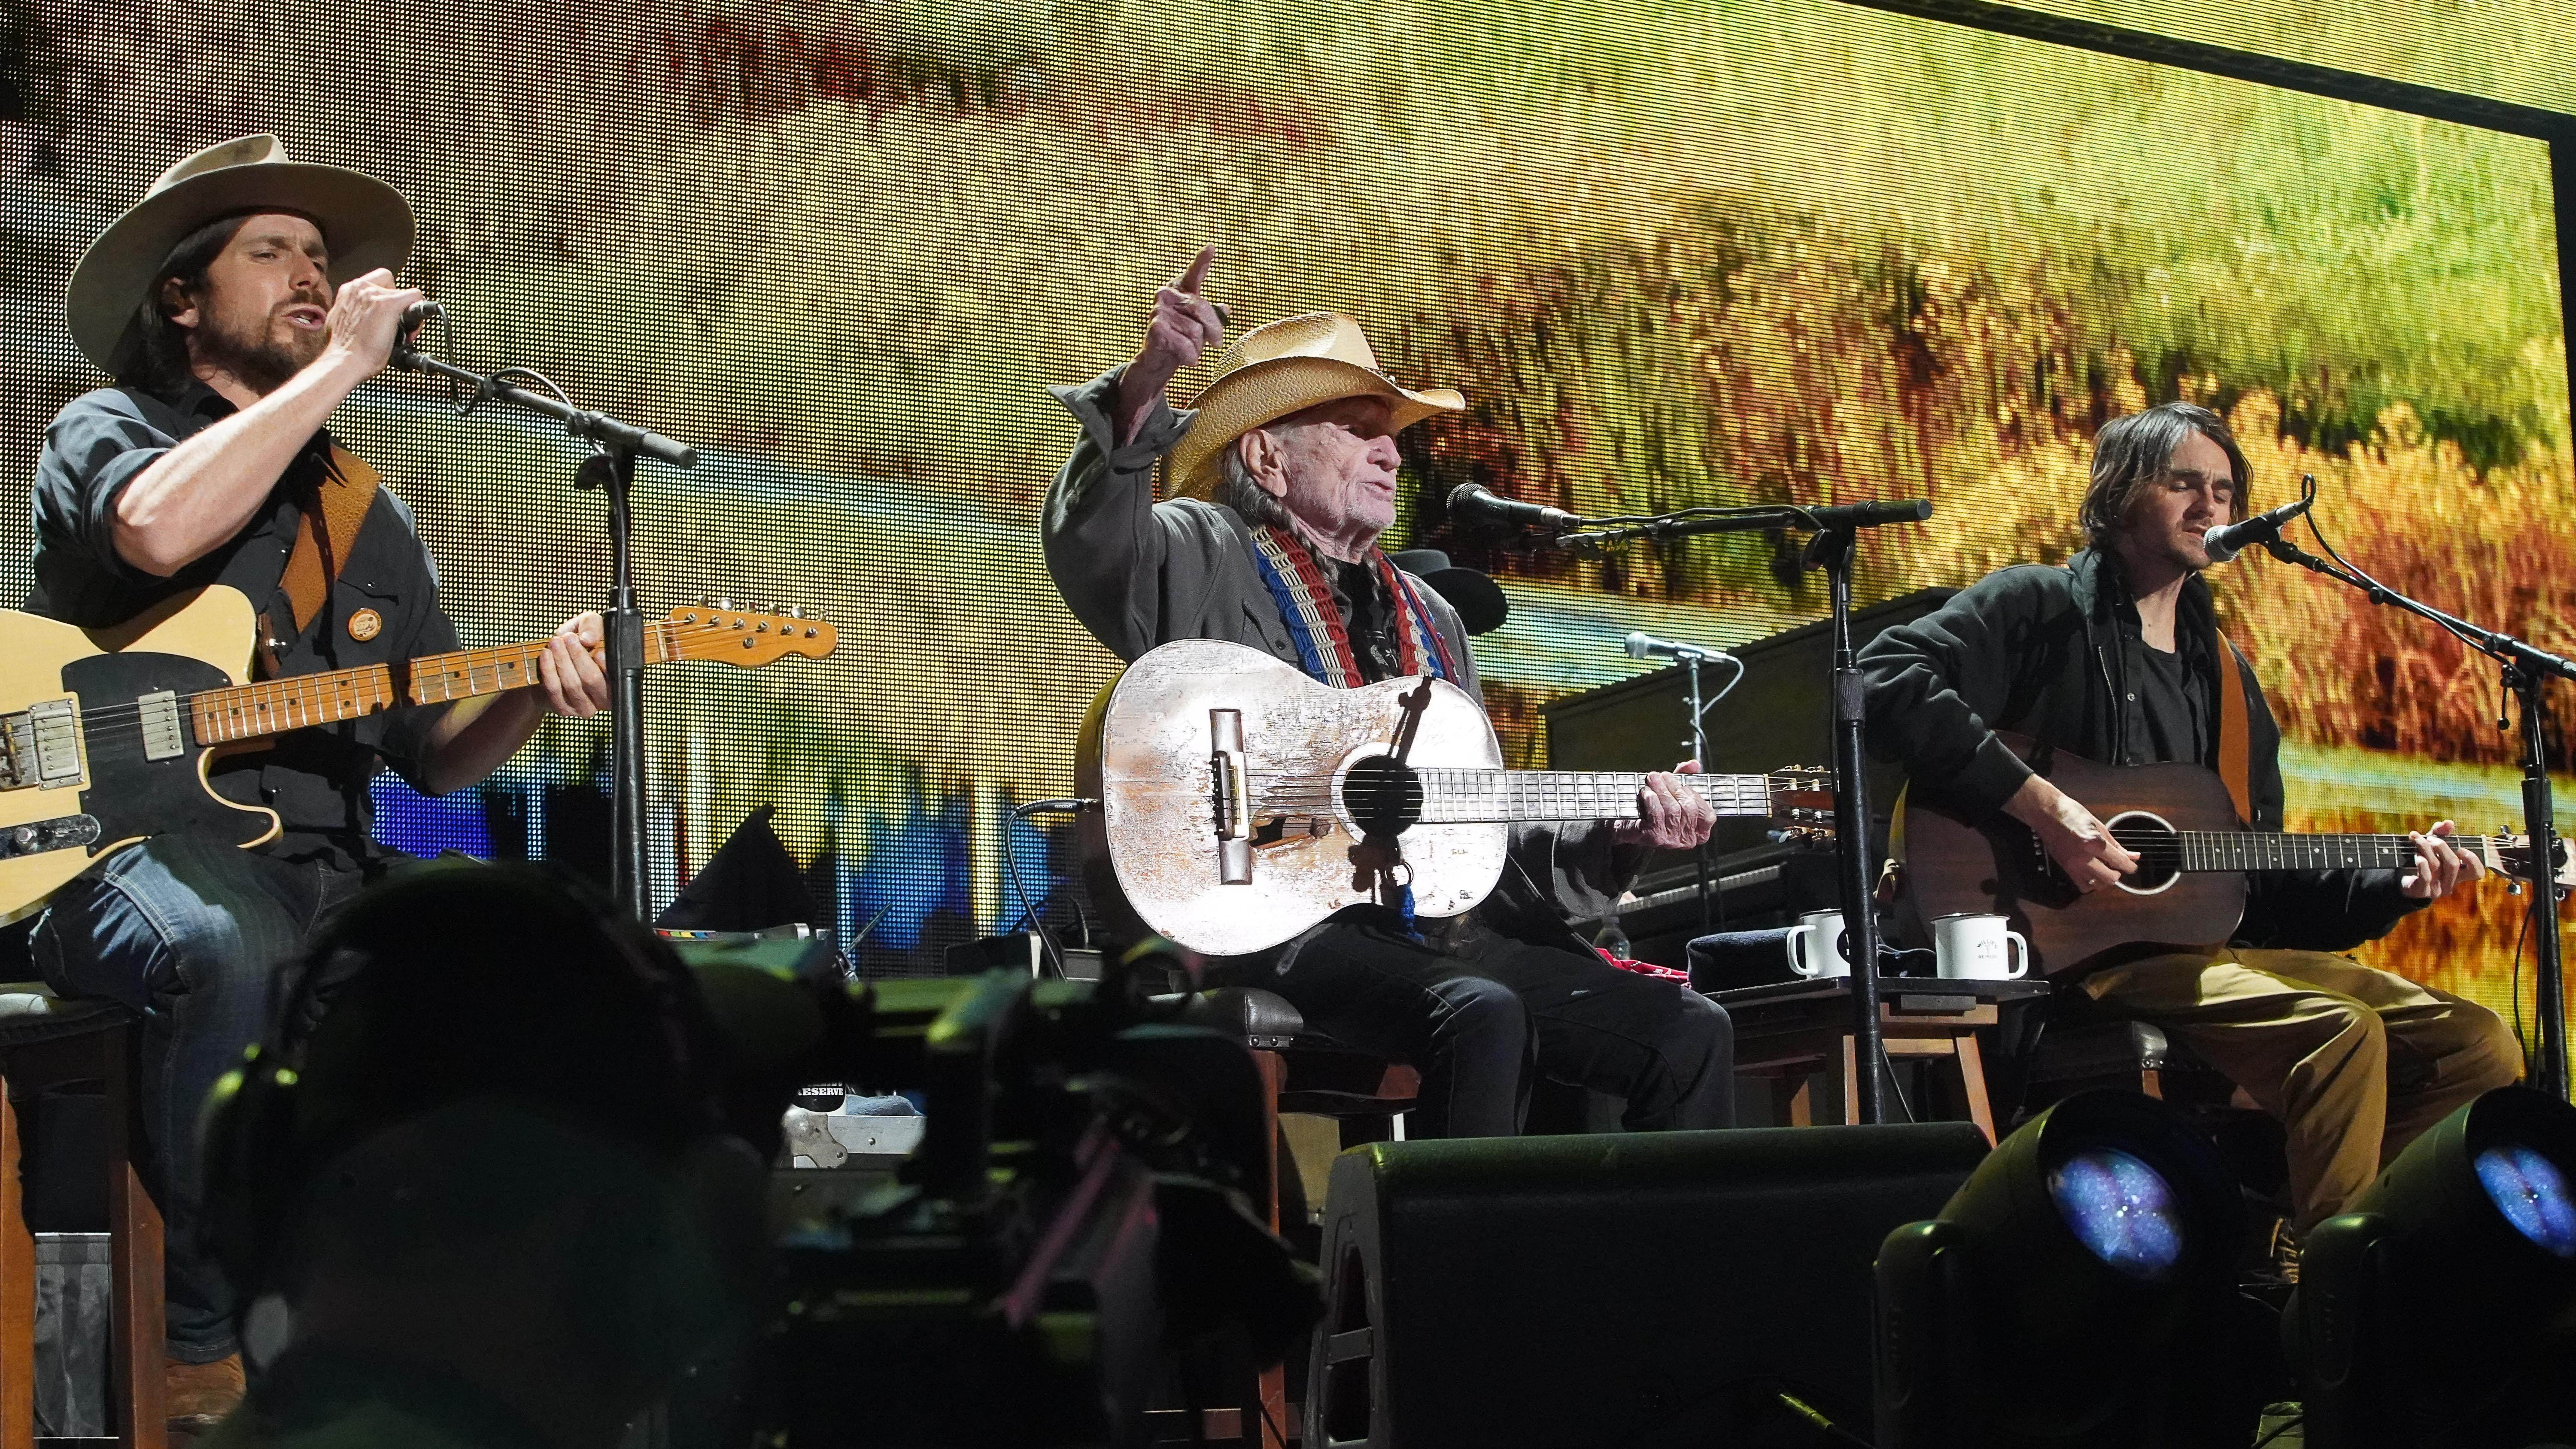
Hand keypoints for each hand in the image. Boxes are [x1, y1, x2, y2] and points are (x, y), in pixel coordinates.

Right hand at [320, 268, 422, 377]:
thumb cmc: (344, 350)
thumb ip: (353, 312)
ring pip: (404, 292)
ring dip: (407, 311)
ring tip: (403, 332)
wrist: (345, 361)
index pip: (375, 282)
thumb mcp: (341, 321)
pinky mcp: (389, 304)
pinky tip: (413, 329)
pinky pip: (416, 297)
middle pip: (390, 283)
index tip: (385, 315)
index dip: (385, 296)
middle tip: (396, 321)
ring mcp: (375, 295)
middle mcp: (360, 288)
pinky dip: (420, 313)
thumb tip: (363, 316)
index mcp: (348, 291)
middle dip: (396, 300)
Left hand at [536, 612, 611, 717]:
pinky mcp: (565, 710)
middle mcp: (606, 699)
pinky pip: (555, 690)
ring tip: (555, 643)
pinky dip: (549, 670)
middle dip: (578, 657)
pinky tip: (546, 654)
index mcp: (620, 680)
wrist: (556, 662)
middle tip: (568, 639)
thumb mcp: (589, 626)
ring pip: (573, 685)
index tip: (597, 651)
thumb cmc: (579, 643)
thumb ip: (593, 625)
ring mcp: (585, 708)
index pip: (617, 677)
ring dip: (562, 661)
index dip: (607, 665)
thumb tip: (588, 638)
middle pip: (592, 680)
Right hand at [1114, 246, 1226, 430]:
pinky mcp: (1156, 328)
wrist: (1158, 361)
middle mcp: (1166, 294)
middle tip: (1216, 343)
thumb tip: (1226, 308)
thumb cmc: (1181, 339)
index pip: (1194, 274)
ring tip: (1189, 350)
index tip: (1212, 247)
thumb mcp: (1200, 326)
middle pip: (1202, 309)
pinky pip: (1185, 344)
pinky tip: (1185, 359)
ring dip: (1198, 347)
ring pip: (1196, 331)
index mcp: (1179, 290)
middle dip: (1214, 330)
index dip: (1203, 261)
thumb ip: (1211, 316)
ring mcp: (1158, 310)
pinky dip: (1190, 357)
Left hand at [1611, 761, 1715, 851]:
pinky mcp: (1654, 838)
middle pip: (1689, 808)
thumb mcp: (1673, 792)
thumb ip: (1685, 777)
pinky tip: (1647, 793)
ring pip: (1673, 810)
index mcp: (1698, 832)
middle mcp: (1687, 839)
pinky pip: (1657, 815)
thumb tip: (1694, 764)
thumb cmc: (1655, 809)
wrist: (1628, 824)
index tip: (1684, 784)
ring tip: (1652, 779)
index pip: (1708, 815)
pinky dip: (1652, 801)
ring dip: (1661, 791)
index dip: (1696, 796)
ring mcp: (1671, 841)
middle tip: (1663, 775)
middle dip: (1675, 788)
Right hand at [2005, 771, 2137, 892]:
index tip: (2132, 867)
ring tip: (2104, 869)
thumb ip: (2115, 844)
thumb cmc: (2070, 813)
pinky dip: (2090, 884)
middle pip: (2110, 878)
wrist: (2046, 813)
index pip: (2119, 862)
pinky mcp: (2065, 868)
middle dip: (2117, 873)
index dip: (2130, 866)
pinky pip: (2082, 886)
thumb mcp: (2098, 825)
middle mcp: (2084, 857)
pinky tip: (2092, 874)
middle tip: (2117, 867)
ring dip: (2104, 879)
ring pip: (2096, 885)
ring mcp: (2073, 865)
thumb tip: (2131, 855)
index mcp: (2094, 843)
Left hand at [2402, 819, 2484, 899]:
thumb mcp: (2431, 846)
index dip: (2473, 860)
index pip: (2477, 872)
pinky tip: (2417, 856)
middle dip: (2442, 846)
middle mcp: (2449, 882)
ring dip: (2425, 848)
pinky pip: (2425, 877)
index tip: (2461, 848)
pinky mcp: (2422, 891)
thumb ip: (2440, 833)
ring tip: (2417, 839)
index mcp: (2458, 874)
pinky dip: (2421, 864)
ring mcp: (2436, 888)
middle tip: (2430, 838)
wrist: (2401, 881)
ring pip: (2436, 865)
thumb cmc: (2422, 861)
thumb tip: (2448, 822)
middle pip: (2453, 864)